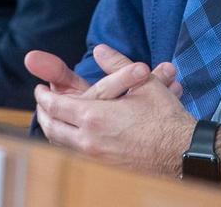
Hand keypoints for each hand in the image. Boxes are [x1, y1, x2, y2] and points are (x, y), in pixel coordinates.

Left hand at [27, 44, 192, 175]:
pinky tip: (75, 137)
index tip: (39, 89)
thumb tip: (101, 50)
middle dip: (43, 114)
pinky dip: (68, 144)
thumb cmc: (164, 118)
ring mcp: (94, 158)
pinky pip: (75, 155)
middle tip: (42, 104)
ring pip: (61, 145)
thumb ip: (117, 65)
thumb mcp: (143, 84)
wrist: (181, 152)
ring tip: (54, 119)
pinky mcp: (104, 169)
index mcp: (94, 117)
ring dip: (54, 130)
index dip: (44, 97)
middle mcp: (88, 140)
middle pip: (52, 128)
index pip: (56, 106)